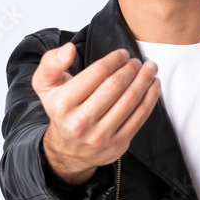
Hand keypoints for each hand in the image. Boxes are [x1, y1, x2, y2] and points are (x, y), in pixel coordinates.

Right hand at [32, 43, 159, 183]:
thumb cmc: (62, 112)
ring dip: (145, 80)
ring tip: (149, 69)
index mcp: (64, 104)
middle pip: (115, 86)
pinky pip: (140, 117)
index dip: (114, 59)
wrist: (69, 150)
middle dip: (131, 69)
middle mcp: (81, 122)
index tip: (123, 54)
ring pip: (130, 100)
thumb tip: (68, 49)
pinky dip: (151, 98)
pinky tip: (154, 85)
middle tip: (137, 61)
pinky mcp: (118, 144)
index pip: (97, 73)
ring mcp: (101, 136)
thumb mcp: (46, 86)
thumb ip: (51, 63)